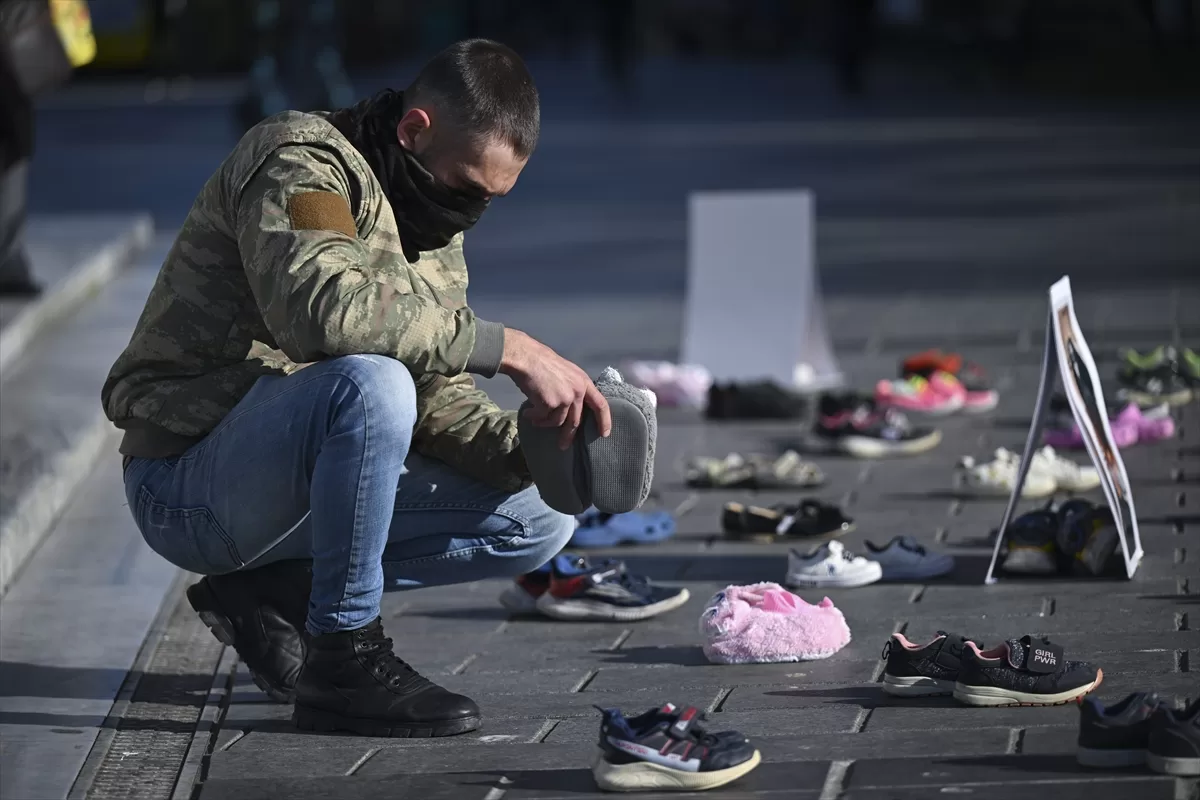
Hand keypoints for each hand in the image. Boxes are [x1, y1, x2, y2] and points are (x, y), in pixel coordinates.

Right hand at [501, 329, 611, 448]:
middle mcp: (577, 391)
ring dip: (544, 423)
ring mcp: (565, 398)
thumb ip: (572, 388)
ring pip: (557, 422)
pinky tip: (528, 412)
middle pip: (577, 420)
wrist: (525, 357)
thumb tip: (570, 408)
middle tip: (563, 446)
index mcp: (583, 381)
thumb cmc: (541, 362)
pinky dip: (534, 417)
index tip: (605, 434)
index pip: (600, 404)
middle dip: (568, 435)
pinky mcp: (550, 403)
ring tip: (534, 419)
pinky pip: (542, 418)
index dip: (604, 421)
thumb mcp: (566, 372)